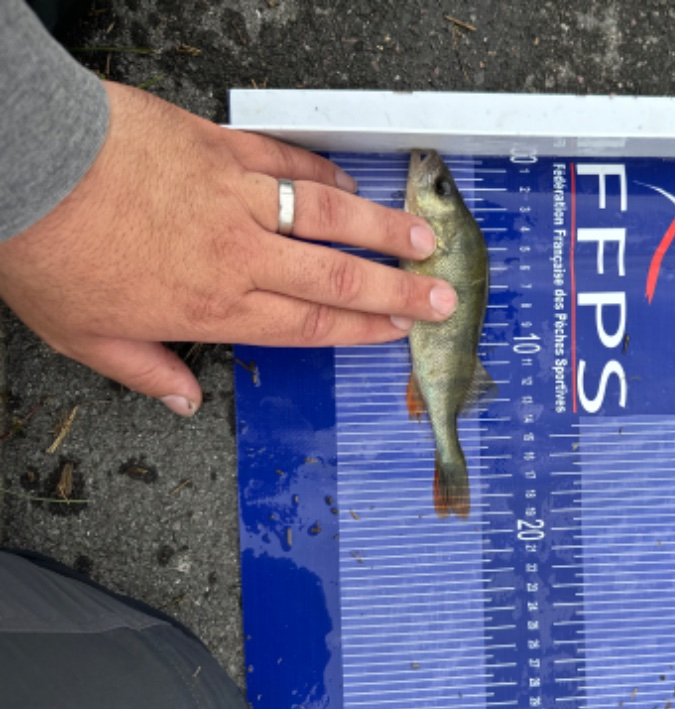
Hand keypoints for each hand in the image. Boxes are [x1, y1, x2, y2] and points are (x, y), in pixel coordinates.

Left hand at [0, 81, 455, 415]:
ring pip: (329, 217)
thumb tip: (184, 401)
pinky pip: (288, 162)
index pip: (309, 324)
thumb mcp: (85, 334)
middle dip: (398, 290)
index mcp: (213, 306)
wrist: (27, 163)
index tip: (397, 331)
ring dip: (382, 230)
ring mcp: (236, 196)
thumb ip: (147, 369)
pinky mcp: (221, 148)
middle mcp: (239, 254)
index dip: (362, 330)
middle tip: (441, 298)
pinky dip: (324, 172)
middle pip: (338, 277)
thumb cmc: (48, 249)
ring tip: (423, 239)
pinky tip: (349, 182)